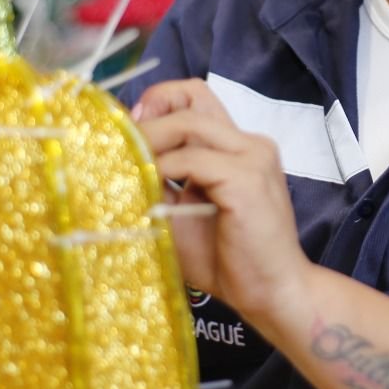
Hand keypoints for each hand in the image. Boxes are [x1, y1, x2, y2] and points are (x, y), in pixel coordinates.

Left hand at [131, 78, 311, 329]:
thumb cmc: (229, 259)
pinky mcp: (247, 178)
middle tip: (118, 145)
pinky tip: (149, 191)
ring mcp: (253, 156)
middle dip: (147, 116)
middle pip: (191, 98)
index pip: (196, 97)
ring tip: (125, 166)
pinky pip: (192, 159)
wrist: (272, 291)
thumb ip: (160, 183)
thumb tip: (116, 163)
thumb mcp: (182, 213)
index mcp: (239, 148)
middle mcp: (251, 143)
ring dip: (150, 140)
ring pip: (188, 123)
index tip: (131, 130)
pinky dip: (162, 170)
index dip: (159, 102)